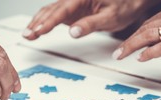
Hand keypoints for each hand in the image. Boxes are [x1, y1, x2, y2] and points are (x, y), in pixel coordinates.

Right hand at [23, 0, 158, 39]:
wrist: (132, 0)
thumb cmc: (125, 5)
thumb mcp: (111, 17)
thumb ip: (91, 24)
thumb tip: (73, 32)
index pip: (62, 10)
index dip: (48, 21)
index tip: (38, 30)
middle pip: (52, 9)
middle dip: (38, 22)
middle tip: (27, 35)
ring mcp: (73, 3)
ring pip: (51, 10)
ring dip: (39, 21)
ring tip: (28, 34)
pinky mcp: (74, 8)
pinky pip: (56, 13)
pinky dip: (46, 21)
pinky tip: (38, 29)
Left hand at [113, 1, 160, 60]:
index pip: (150, 22)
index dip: (136, 34)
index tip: (129, 42)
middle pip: (145, 28)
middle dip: (128, 41)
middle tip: (117, 52)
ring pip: (149, 36)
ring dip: (132, 46)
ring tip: (121, 55)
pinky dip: (149, 52)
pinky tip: (141, 57)